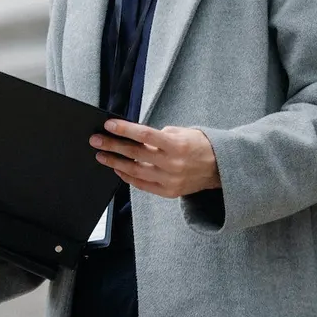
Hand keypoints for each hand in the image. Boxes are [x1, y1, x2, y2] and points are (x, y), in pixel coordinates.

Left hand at [91, 119, 220, 198]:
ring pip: (135, 171)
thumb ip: (160, 135)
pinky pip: (142, 185)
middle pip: (136, 154)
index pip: (145, 135)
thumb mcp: (184, 132)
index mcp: (177, 145)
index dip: (125, 129)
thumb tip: (136, 136)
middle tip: (96, 140)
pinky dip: (128, 177)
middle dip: (113, 146)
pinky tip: (118, 169)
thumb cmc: (200, 146)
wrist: (220, 169)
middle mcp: (172, 164)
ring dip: (115, 163)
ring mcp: (170, 180)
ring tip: (101, 156)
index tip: (109, 125)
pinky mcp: (168, 192)